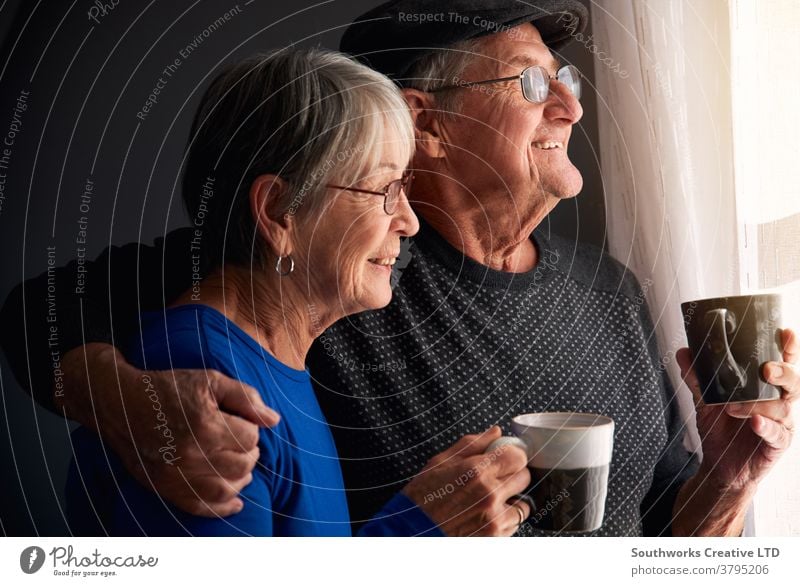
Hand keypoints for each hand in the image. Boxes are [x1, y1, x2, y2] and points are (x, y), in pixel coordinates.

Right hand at [58, 343, 279, 516]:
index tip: (241, 422)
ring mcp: (177, 475)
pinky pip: (200, 508)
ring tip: (239, 466)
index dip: (252, 429)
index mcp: (206, 424)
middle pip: (242, 465)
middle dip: (250, 453)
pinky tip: (235, 502)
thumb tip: (273, 420)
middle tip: (243, 443)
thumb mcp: (210, 380)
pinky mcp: (165, 488)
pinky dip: (222, 508)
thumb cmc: (168, 388)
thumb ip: (245, 397)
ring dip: (240, 479)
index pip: (250, 437)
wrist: (120, 403)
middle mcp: (192, 454)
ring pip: (226, 490)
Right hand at [402, 426, 530, 535]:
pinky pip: (514, 525)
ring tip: (490, 500)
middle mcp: (490, 494)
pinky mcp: (494, 537)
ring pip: (523, 504)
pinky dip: (506, 519)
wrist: (411, 532)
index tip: (505, 457)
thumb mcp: (441, 462)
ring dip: (512, 500)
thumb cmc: (422, 497)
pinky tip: (486, 515)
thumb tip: (496, 432)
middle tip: (496, 478)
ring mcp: (494, 519)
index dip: (513, 455)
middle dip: (512, 475)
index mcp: (476, 471)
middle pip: (524, 477)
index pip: (517, 456)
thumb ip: (472, 444)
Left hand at [676, 328, 797, 492]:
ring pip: (784, 407)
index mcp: (765, 387)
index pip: (784, 363)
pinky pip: (778, 433)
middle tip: (766, 369)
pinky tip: (756, 422)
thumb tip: (684, 352)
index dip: (789, 348)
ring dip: (760, 404)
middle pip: (794, 382)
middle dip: (784, 372)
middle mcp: (778, 402)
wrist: (719, 466)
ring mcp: (781, 423)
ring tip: (734, 406)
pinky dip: (767, 426)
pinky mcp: (778, 444)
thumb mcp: (705, 401)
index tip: (785, 333)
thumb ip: (696, 378)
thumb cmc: (720, 429)